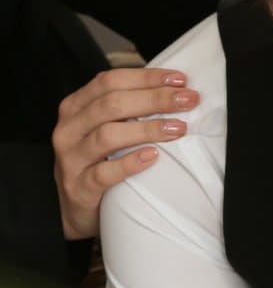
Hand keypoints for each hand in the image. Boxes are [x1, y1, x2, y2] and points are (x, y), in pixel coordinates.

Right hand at [52, 68, 198, 239]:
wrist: (76, 209)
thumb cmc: (99, 160)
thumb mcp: (106, 127)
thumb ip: (128, 107)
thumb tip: (176, 89)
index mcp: (76, 106)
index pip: (110, 81)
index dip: (147, 77)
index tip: (181, 80)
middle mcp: (69, 129)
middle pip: (112, 104)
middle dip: (155, 99)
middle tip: (187, 100)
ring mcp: (70, 159)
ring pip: (108, 135)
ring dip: (148, 129)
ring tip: (178, 128)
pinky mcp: (78, 188)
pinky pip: (104, 173)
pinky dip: (130, 163)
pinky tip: (153, 156)